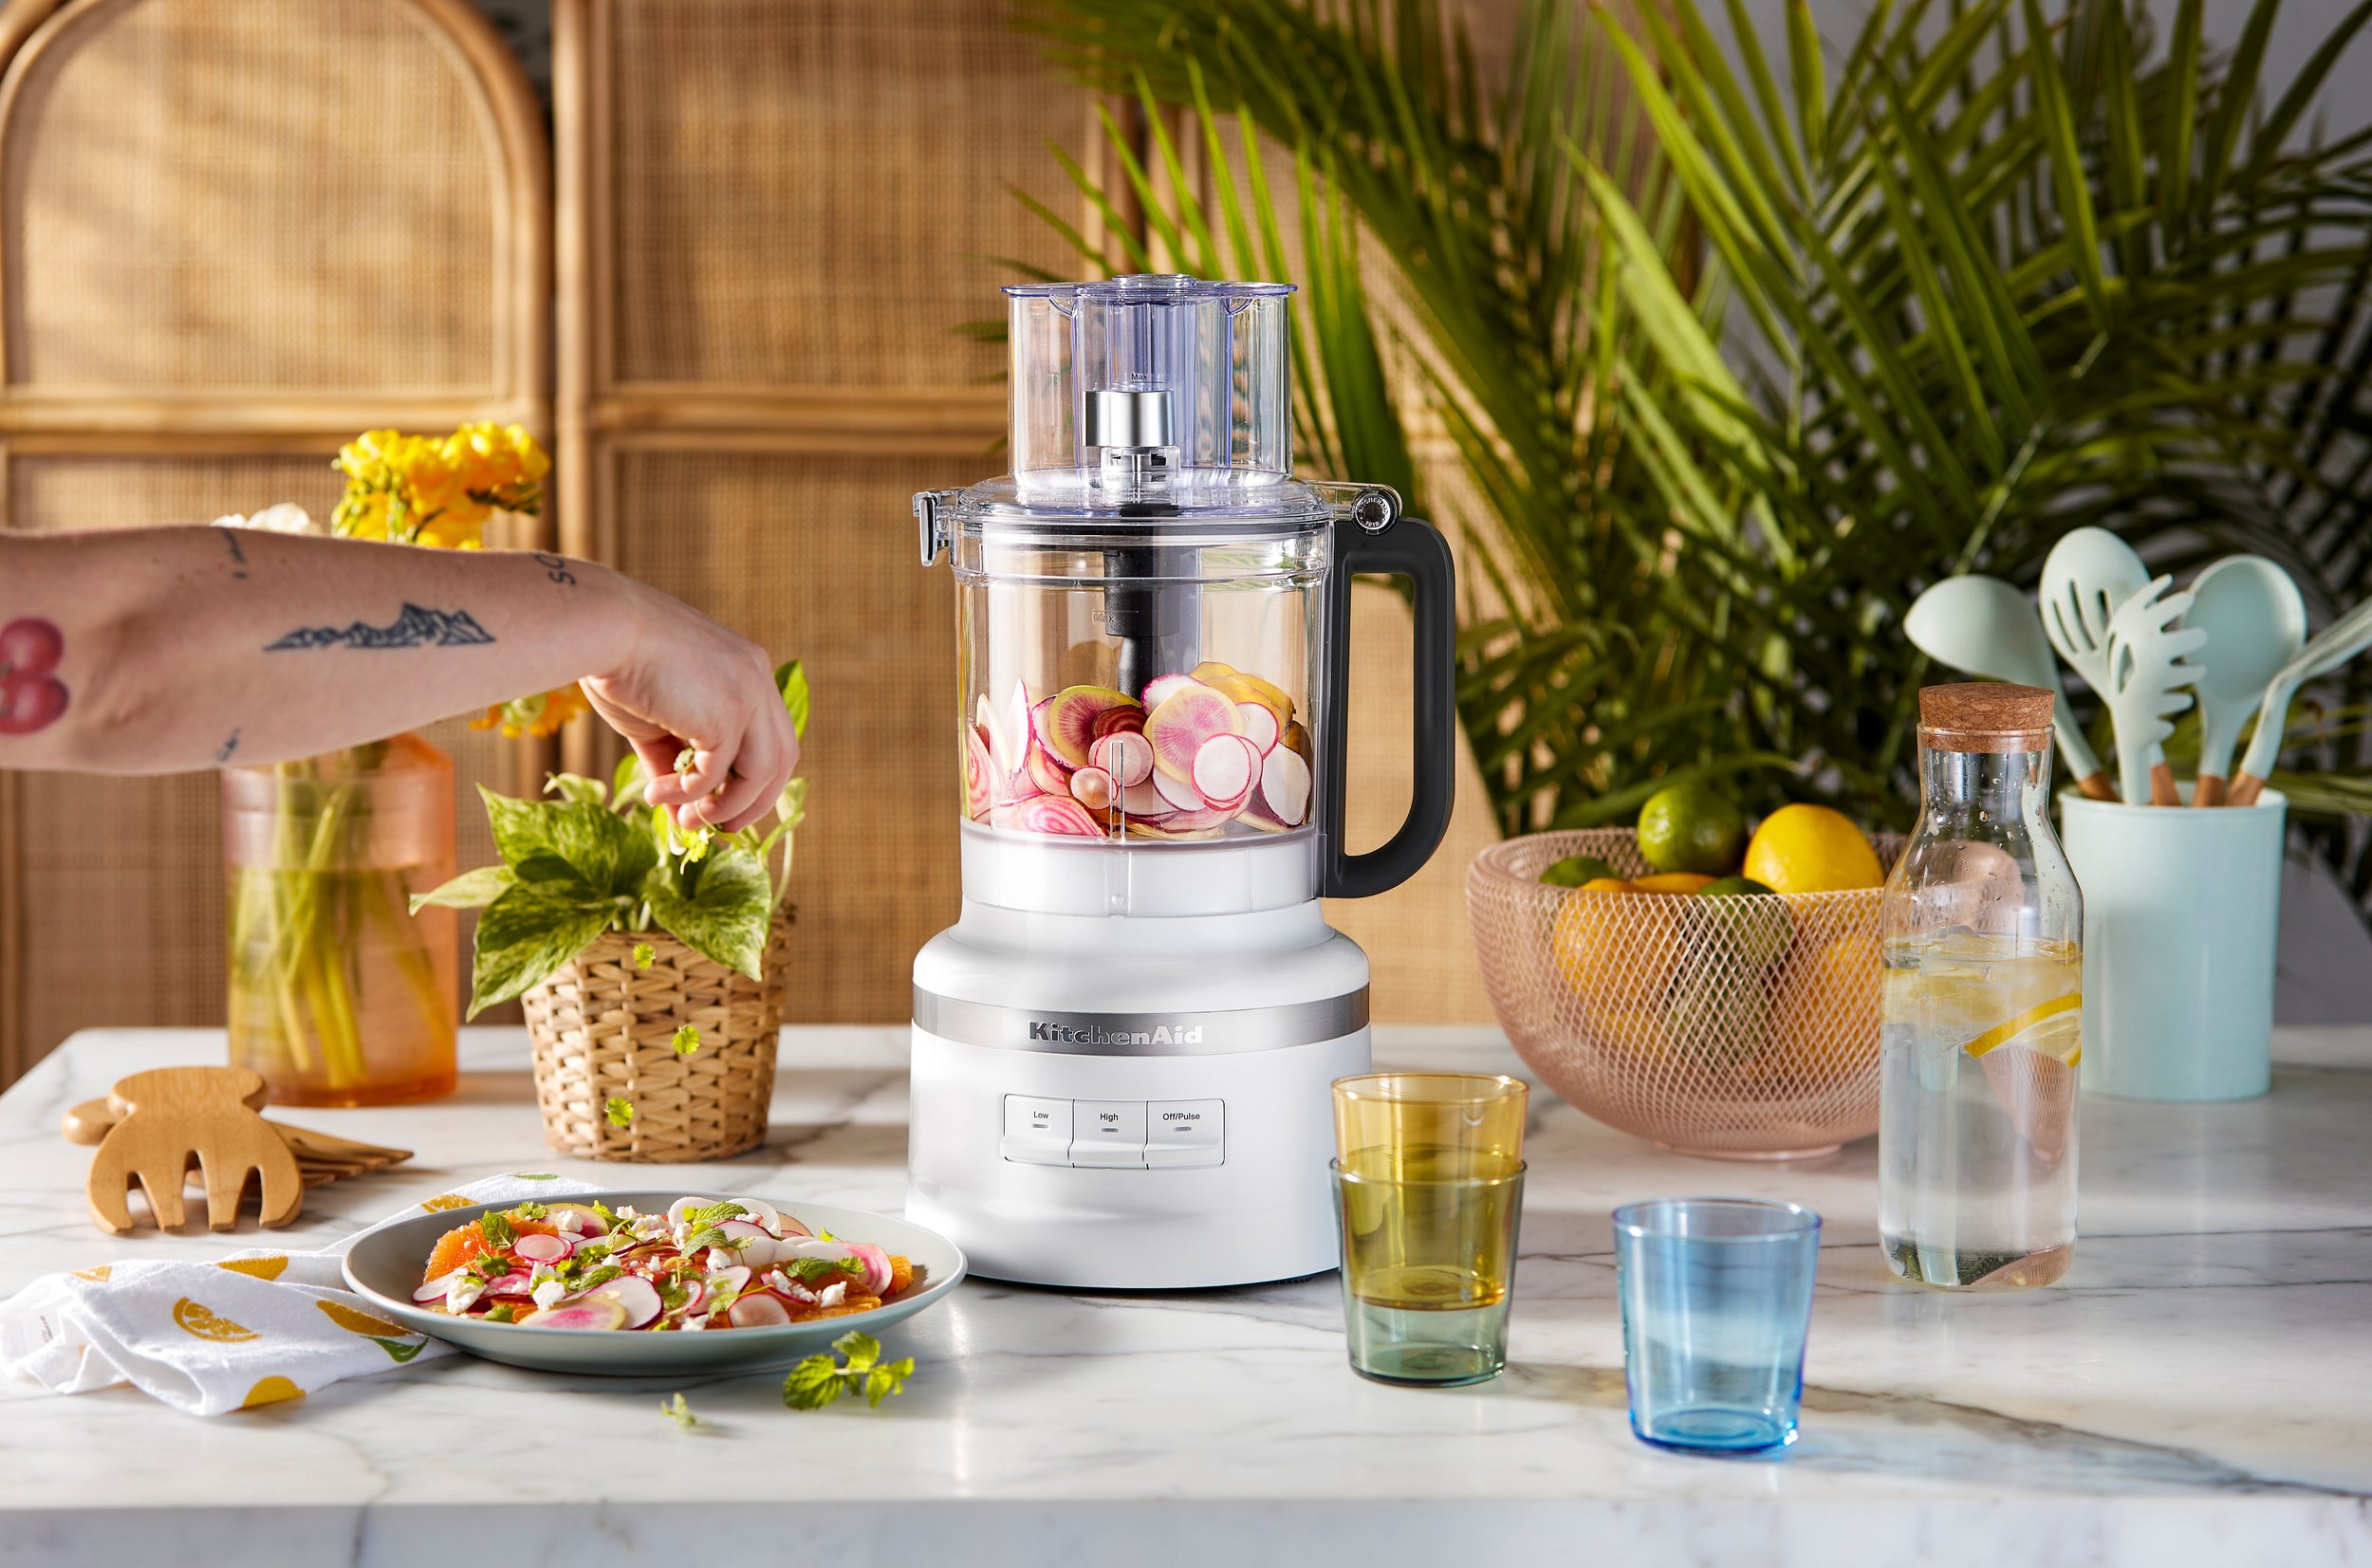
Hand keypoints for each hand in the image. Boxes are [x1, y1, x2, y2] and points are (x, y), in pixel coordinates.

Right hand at [581, 575, 796, 831]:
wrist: (600, 627)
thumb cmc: (620, 666)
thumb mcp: (658, 722)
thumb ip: (675, 765)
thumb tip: (679, 816)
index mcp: (749, 672)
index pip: (774, 736)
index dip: (758, 779)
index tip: (728, 807)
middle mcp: (758, 680)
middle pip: (782, 759)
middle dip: (755, 802)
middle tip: (722, 830)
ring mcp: (747, 696)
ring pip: (760, 775)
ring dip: (725, 808)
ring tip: (686, 820)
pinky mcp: (725, 715)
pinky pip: (716, 776)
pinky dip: (689, 796)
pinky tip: (656, 794)